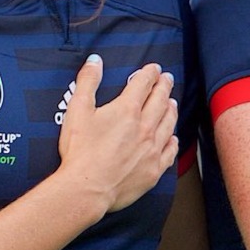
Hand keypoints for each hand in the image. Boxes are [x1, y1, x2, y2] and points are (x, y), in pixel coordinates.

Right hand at [55, 57, 178, 211]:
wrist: (88, 187)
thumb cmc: (80, 150)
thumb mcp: (77, 110)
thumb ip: (87, 82)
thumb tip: (95, 61)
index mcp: (127, 110)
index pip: (143, 84)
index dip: (149, 74)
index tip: (154, 68)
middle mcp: (145, 127)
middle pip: (160, 101)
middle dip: (164, 87)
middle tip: (167, 79)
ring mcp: (152, 149)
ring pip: (168, 123)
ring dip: (171, 110)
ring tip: (172, 102)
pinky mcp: (154, 169)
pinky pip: (170, 151)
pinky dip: (173, 141)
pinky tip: (173, 137)